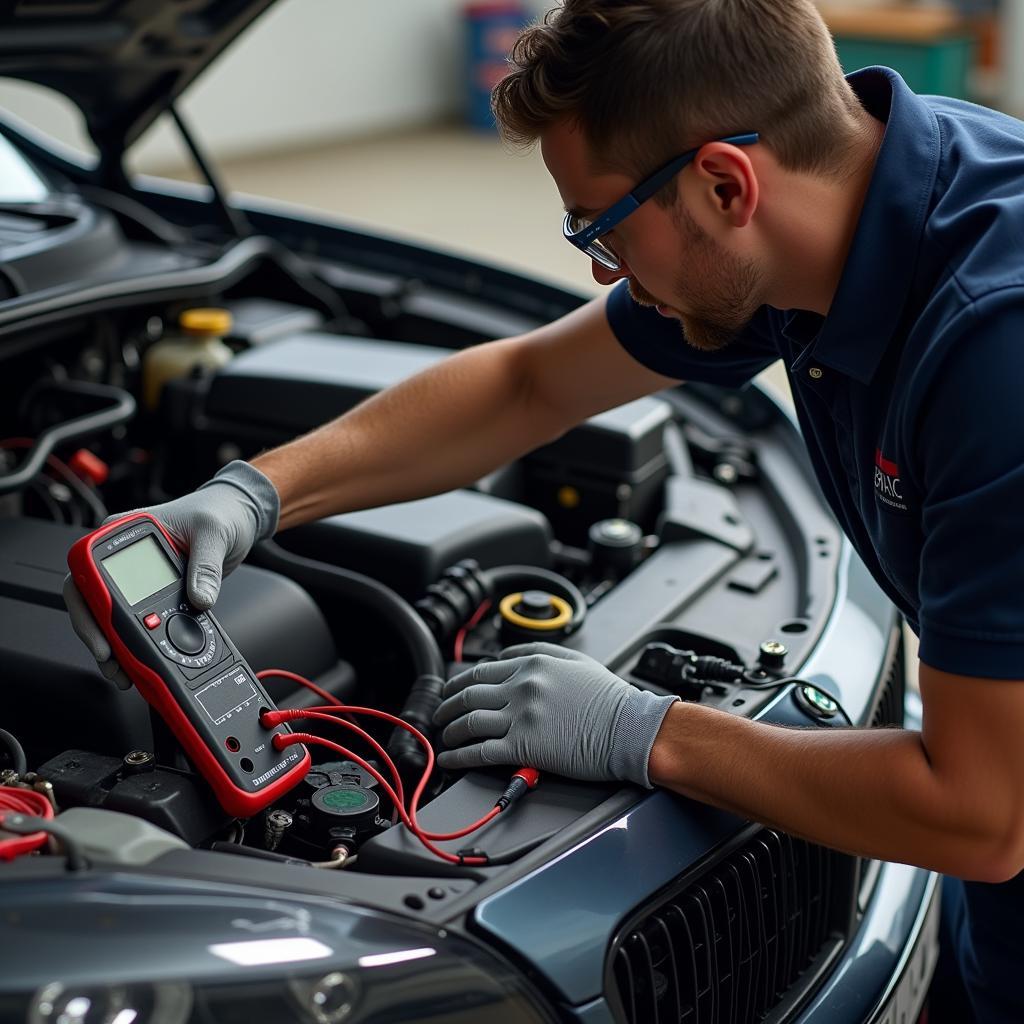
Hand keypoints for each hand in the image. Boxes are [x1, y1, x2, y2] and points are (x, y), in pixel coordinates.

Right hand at [63, 460, 278, 688]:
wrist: (237, 518)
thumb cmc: (218, 513)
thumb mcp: (213, 534)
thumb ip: (205, 567)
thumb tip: (199, 599)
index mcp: (124, 532)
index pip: (88, 571)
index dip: (86, 605)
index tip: (102, 632)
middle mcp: (124, 557)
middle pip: (93, 601)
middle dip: (99, 635)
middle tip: (113, 662)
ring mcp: (137, 578)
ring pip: (112, 617)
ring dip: (118, 646)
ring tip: (125, 672)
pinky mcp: (155, 594)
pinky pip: (139, 621)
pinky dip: (139, 642)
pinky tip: (143, 660)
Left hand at [434, 642, 678, 786]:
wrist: (631, 729)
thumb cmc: (610, 699)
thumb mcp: (575, 660)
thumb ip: (540, 650)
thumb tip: (509, 654)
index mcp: (532, 663)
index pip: (482, 671)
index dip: (460, 683)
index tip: (453, 692)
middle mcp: (522, 686)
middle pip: (468, 694)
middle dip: (447, 706)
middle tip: (440, 714)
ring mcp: (521, 716)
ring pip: (468, 721)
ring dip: (449, 731)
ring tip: (444, 739)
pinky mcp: (524, 747)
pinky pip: (480, 751)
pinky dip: (459, 756)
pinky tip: (450, 759)